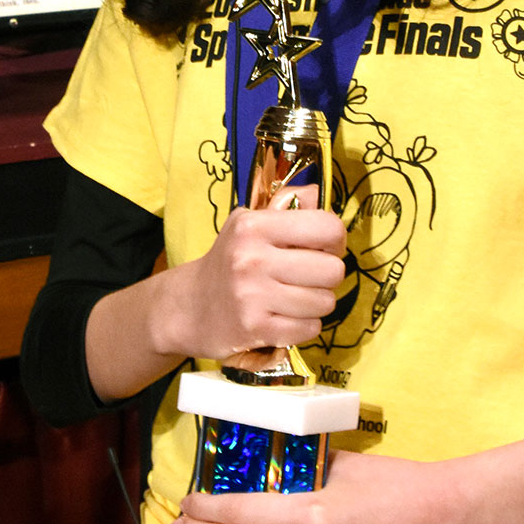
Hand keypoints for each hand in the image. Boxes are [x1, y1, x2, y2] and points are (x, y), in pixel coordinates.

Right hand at [158, 189, 345, 363]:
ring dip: (317, 303)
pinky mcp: (255, 329)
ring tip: (295, 297)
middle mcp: (252, 259)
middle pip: (332, 270)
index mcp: (254, 226)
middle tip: (310, 277)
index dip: (336, 240)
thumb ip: (286, 206)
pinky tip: (285, 317)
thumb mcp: (249, 223)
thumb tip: (317, 194)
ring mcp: (253, 297)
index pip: (327, 228)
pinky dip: (304, 325)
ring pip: (325, 302)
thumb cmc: (229, 261)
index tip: (324, 248)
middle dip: (328, 276)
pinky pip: (310, 328)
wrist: (187, 307)